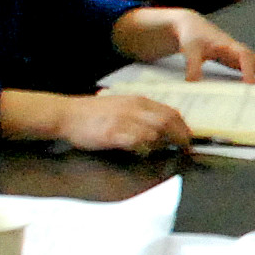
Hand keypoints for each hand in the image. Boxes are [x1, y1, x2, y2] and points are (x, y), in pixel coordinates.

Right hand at [51, 91, 191, 153]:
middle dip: (181, 136)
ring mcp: (124, 120)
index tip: (188, 138)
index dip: (183, 126)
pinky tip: (148, 153)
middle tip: (186, 149)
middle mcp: (133, 108)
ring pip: (156, 131)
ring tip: (169, 152)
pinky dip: (147, 148)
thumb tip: (159, 129)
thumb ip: (139, 114)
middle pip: (168, 121)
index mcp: (137, 101)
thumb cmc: (91, 113)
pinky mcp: (113, 133)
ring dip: (166, 143)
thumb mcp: (119, 106)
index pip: (169, 112)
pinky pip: (138, 141)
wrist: (67, 114)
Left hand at [124, 8, 254, 84]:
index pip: (244, 57)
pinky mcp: (238, 62)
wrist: (191, 26)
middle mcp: (239, 50)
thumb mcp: (190, 49)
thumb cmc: (192, 36)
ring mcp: (240, 56)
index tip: (251, 84)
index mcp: (229, 45)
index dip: (249, 70)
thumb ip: (193, 65)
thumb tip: (194, 83)